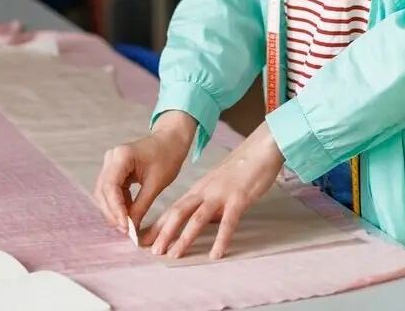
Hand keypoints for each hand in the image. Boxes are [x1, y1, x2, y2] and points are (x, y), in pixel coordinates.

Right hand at [94, 110, 195, 236]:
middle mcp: (111, 158)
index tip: (125, 227)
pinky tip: (128, 215)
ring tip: (127, 226)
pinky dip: (118, 203)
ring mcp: (111, 163)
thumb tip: (131, 229)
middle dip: (112, 212)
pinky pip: (112, 190)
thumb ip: (141, 206)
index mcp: (121, 156)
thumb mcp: (156, 184)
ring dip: (114, 210)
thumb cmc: (168, 156)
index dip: (115, 210)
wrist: (172, 139)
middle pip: (103, 191)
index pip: (110, 187)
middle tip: (125, 231)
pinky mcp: (116, 169)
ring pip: (105, 192)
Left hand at [146, 121, 284, 259]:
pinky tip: (216, 254)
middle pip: (179, 212)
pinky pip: (228, 221)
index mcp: (199, 189)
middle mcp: (205, 191)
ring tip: (174, 254)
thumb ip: (209, 204)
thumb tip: (203, 225)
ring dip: (184, 237)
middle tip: (153, 251)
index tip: (143, 240)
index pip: (173, 209)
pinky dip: (221, 239)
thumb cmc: (241, 169)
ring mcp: (221, 194)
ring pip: (197, 217)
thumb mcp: (218, 186)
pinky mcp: (238, 198)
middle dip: (164, 232)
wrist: (260, 149)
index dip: (158, 225)